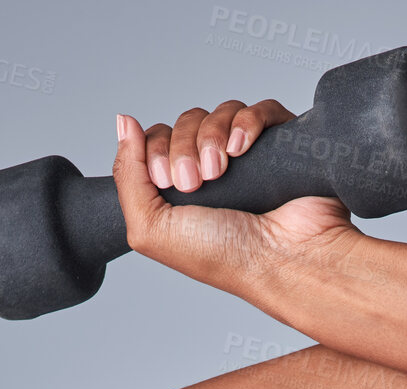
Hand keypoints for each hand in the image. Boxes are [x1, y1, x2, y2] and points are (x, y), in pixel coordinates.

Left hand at [113, 100, 355, 292]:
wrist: (281, 261)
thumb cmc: (223, 257)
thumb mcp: (151, 229)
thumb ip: (126, 177)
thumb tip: (123, 121)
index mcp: (183, 191)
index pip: (157, 139)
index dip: (155, 149)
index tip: (168, 182)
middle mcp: (214, 171)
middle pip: (186, 121)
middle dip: (183, 145)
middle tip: (195, 181)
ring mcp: (250, 158)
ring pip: (220, 113)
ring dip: (212, 135)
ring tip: (222, 169)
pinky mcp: (282, 145)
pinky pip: (261, 109)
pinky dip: (247, 121)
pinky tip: (243, 148)